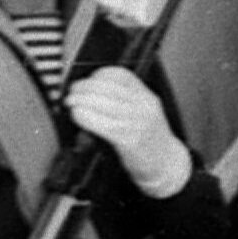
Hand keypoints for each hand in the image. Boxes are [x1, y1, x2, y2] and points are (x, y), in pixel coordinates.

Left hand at [67, 67, 192, 197]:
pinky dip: (84, 117)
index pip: (120, 75)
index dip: (97, 75)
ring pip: (101, 103)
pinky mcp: (129, 140)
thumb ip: (124, 100)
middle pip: (106, 88)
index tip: (86, 80)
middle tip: (71, 93)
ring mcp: (137, 123)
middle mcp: (144, 107)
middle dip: (83, 88)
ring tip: (71, 104)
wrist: (166, 164)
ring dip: (80, 101)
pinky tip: (77, 116)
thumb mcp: (143, 111)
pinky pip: (101, 124)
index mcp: (147, 96)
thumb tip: (89, 91)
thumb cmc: (150, 138)